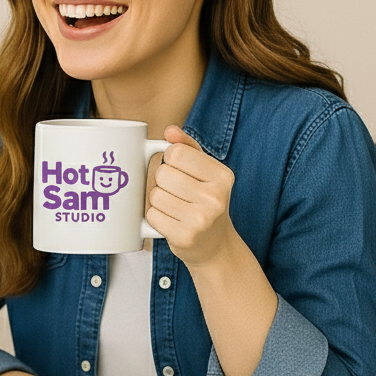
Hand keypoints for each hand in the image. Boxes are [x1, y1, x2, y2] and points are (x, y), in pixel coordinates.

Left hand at [146, 125, 236, 270]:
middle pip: (163, 173)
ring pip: (155, 194)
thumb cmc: (205, 201)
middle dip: (163, 180)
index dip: (170, 159)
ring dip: (158, 200)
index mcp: (222, 175)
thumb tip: (170, 130)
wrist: (215, 245)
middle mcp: (216, 197)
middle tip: (177, 192)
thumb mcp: (205, 171)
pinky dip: (155, 217)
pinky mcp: (185, 237)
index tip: (179, 169)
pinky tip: (170, 220)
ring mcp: (201, 219)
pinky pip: (152, 215)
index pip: (177, 152)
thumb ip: (188, 147)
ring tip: (174, 207)